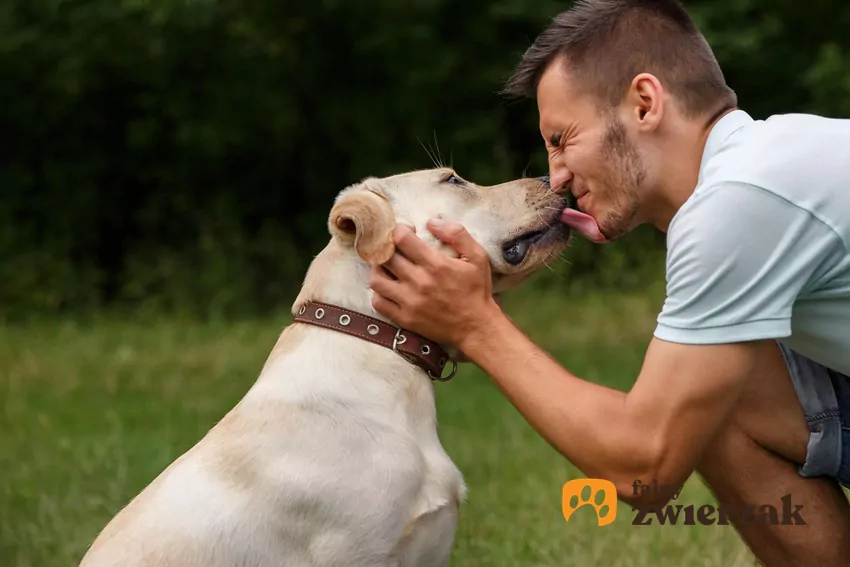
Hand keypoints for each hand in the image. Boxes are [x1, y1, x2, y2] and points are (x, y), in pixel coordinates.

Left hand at [369, 219, 500, 348]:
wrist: (476, 327)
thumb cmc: (477, 290)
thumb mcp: (477, 257)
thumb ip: (457, 234)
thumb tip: (432, 222)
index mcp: (435, 265)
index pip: (402, 239)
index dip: (400, 230)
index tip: (406, 232)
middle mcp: (419, 282)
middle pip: (386, 257)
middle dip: (388, 247)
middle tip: (395, 248)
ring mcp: (409, 302)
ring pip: (377, 279)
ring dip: (379, 269)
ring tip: (388, 267)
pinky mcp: (404, 318)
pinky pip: (379, 302)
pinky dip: (379, 292)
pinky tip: (389, 288)